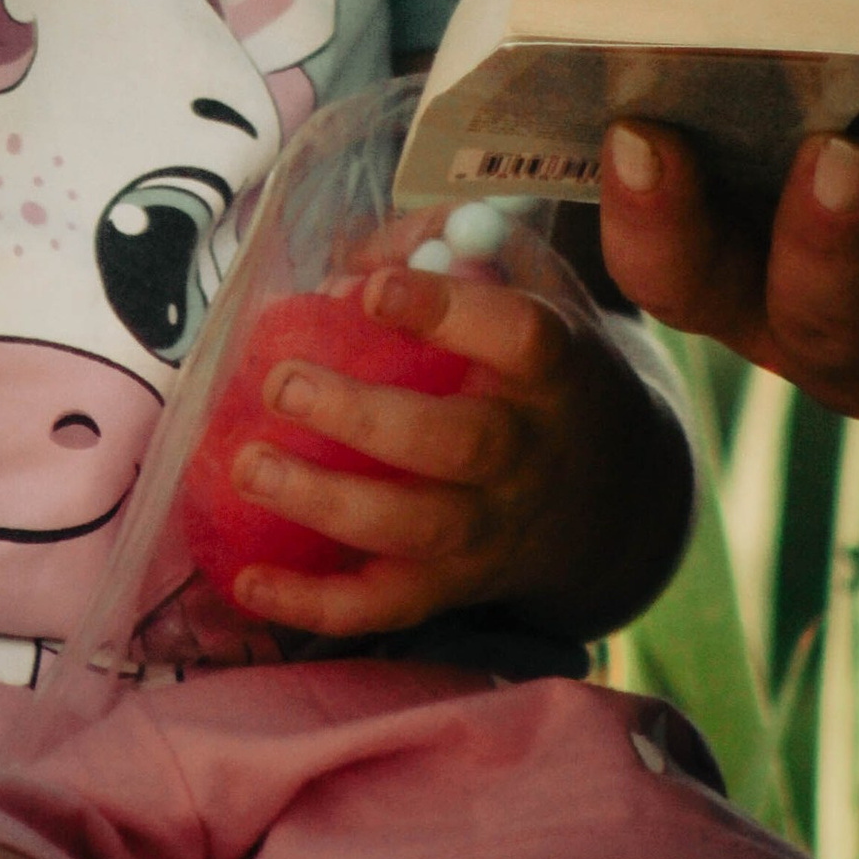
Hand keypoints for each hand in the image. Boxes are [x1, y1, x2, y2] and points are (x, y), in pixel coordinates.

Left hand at [223, 265, 689, 642]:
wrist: (612, 496)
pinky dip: (315, 603)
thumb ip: (440, 252)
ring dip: (324, 503)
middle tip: (280, 384)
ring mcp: (493, 528)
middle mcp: (530, 453)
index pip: (519, 337)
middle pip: (456, 443)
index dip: (448, 312)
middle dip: (361, 417)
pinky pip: (386, 606)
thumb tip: (347, 267)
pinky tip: (247, 580)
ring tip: (247, 466)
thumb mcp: (523, 287)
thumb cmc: (540, 368)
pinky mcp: (455, 586)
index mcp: (555, 367)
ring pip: (414, 529)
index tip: (374, 291)